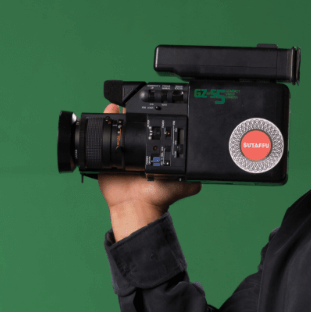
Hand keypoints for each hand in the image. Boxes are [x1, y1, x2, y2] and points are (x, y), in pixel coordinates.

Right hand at [97, 104, 201, 239]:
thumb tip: (209, 169)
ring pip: (118, 128)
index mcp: (153, 152)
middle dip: (133, 114)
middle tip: (133, 106)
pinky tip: (108, 112)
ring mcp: (120, 152)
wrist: (137, 206)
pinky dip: (104, 123)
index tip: (153, 109)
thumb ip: (196, 176)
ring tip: (120, 106)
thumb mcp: (185, 184)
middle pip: (134, 126)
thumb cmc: (159, 197)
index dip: (152, 119)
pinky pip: (101, 137)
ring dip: (118, 115)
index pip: (153, 130)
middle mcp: (137, 150)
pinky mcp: (105, 156)